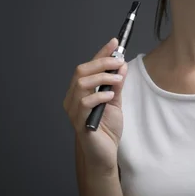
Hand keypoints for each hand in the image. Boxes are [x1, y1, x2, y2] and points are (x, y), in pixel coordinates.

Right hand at [63, 37, 127, 172]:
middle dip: (102, 63)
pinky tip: (110, 97)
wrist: (105, 153)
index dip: (101, 53)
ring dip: (102, 78)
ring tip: (117, 81)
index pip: (88, 66)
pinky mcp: (78, 122)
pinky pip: (84, 103)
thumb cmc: (107, 128)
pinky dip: (99, 96)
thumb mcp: (116, 101)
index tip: (115, 42)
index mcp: (80, 91)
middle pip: (81, 71)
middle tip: (119, 62)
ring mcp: (73, 110)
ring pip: (81, 84)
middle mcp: (73, 98)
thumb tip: (121, 65)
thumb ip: (117, 84)